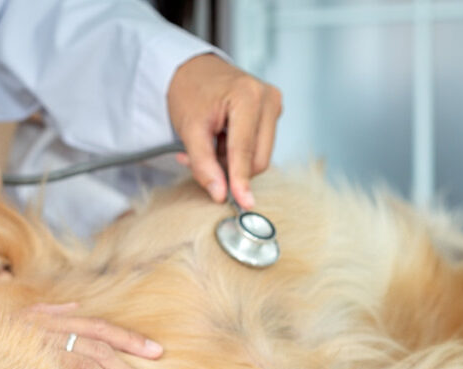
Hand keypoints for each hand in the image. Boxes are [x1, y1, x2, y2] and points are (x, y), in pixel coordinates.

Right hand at [22, 303, 164, 368]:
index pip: (100, 329)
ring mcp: (41, 353)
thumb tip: (76, 306)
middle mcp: (52, 333)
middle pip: (102, 352)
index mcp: (53, 320)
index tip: (157, 352)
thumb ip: (51, 311)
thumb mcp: (21, 313)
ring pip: (89, 368)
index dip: (129, 339)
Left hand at [167, 53, 282, 209]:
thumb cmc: (189, 92)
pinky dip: (236, 153)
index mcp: (248, 96)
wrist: (192, 69)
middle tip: (200, 161)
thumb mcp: (189, 130)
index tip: (243, 204)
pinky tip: (218, 142)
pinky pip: (258, 147)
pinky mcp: (272, 112)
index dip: (240, 180)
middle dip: (231, 169)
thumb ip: (203, 164)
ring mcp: (273, 104)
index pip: (245, 150)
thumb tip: (221, 195)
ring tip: (208, 146)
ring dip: (232, 162)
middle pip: (258, 159)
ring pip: (259, 156)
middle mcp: (268, 98)